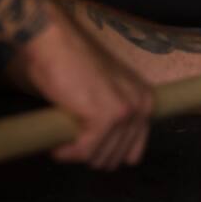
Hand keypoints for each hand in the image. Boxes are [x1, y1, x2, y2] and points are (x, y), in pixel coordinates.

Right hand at [6, 1, 153, 169]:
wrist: (54, 43)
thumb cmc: (73, 64)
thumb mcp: (107, 91)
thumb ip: (116, 115)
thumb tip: (107, 153)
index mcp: (146, 101)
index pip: (133, 151)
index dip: (106, 153)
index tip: (86, 146)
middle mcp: (142, 107)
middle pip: (117, 157)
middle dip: (91, 155)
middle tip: (71, 142)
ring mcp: (125, 112)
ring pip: (101, 158)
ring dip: (79, 155)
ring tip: (63, 141)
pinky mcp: (104, 117)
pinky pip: (85, 152)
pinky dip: (68, 153)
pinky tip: (58, 146)